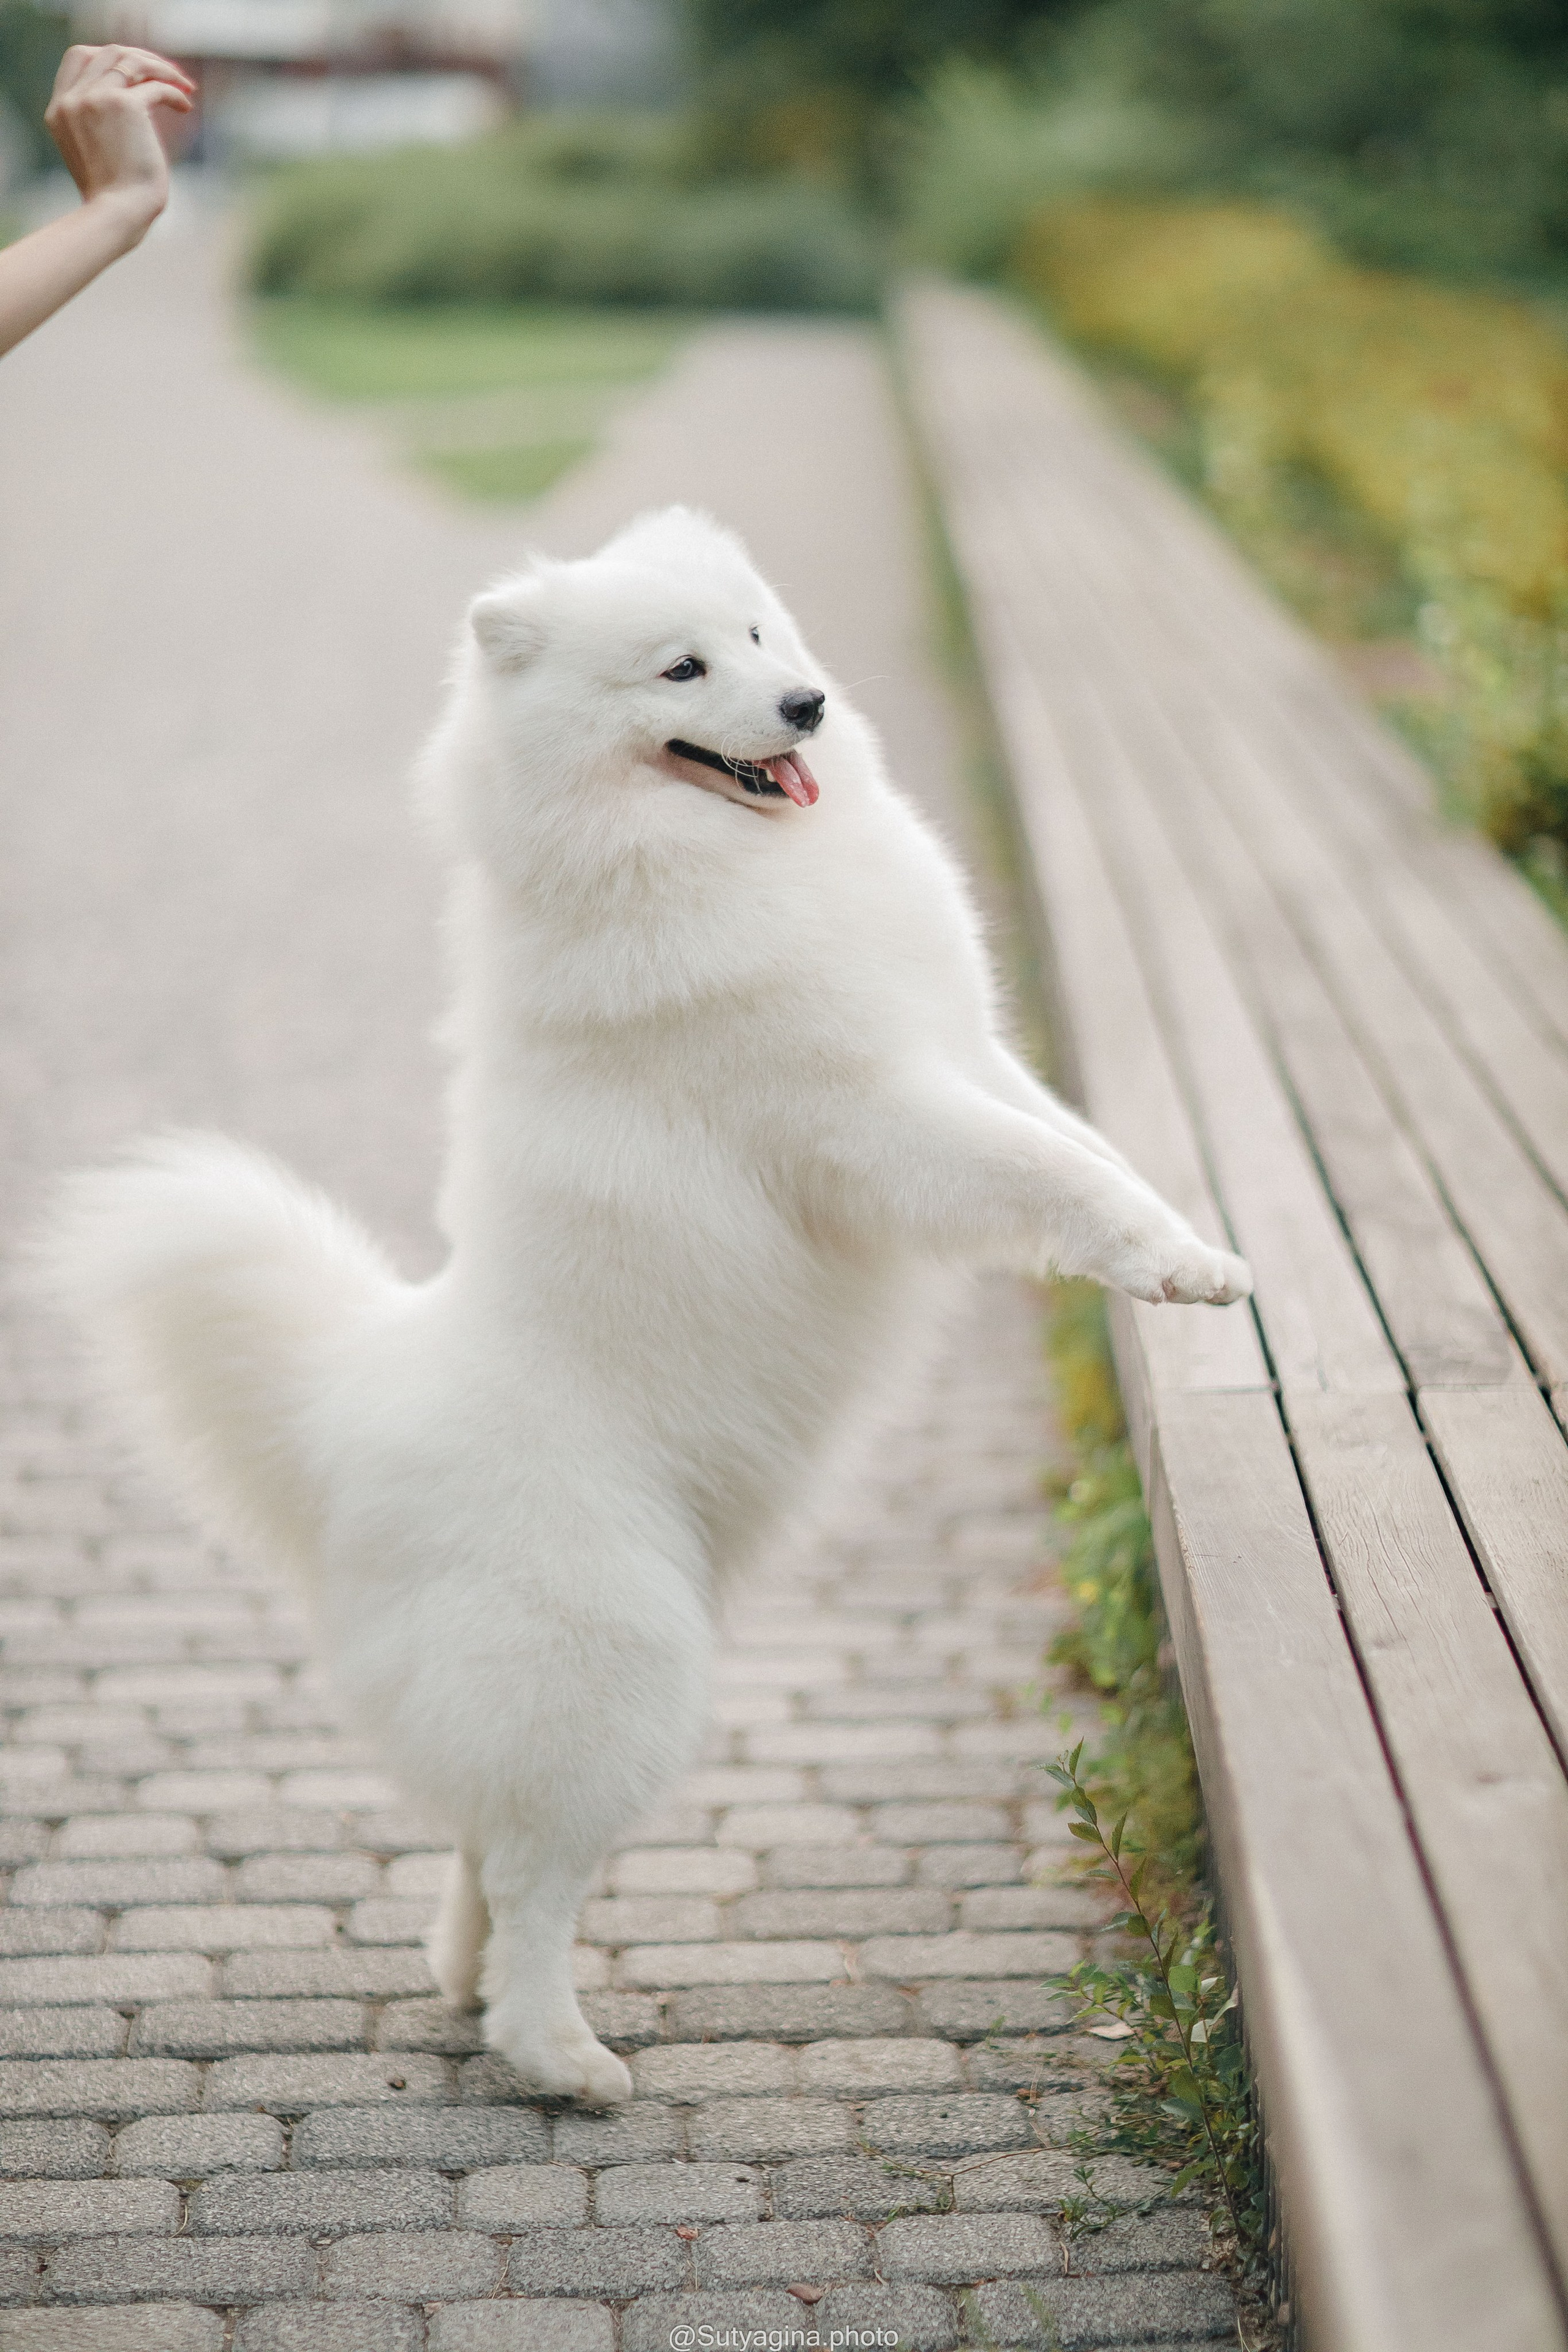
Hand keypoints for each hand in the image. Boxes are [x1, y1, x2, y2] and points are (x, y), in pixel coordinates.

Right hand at [45, 44, 194, 245]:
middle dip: (142, 58)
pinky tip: (186, 106)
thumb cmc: (112, 195)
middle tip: (169, 74)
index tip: (137, 71)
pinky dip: (175, 92)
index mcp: (60, 108)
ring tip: (184, 86)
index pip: (80, 57)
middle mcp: (74, 98)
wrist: (116, 215)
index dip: (111, 57)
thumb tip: (135, 98)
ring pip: (132, 60)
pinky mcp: (125, 106)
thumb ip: (99, 119)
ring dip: (162, 69)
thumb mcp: (93, 150)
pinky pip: (156, 86)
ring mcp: (96, 98)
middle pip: (108, 52)